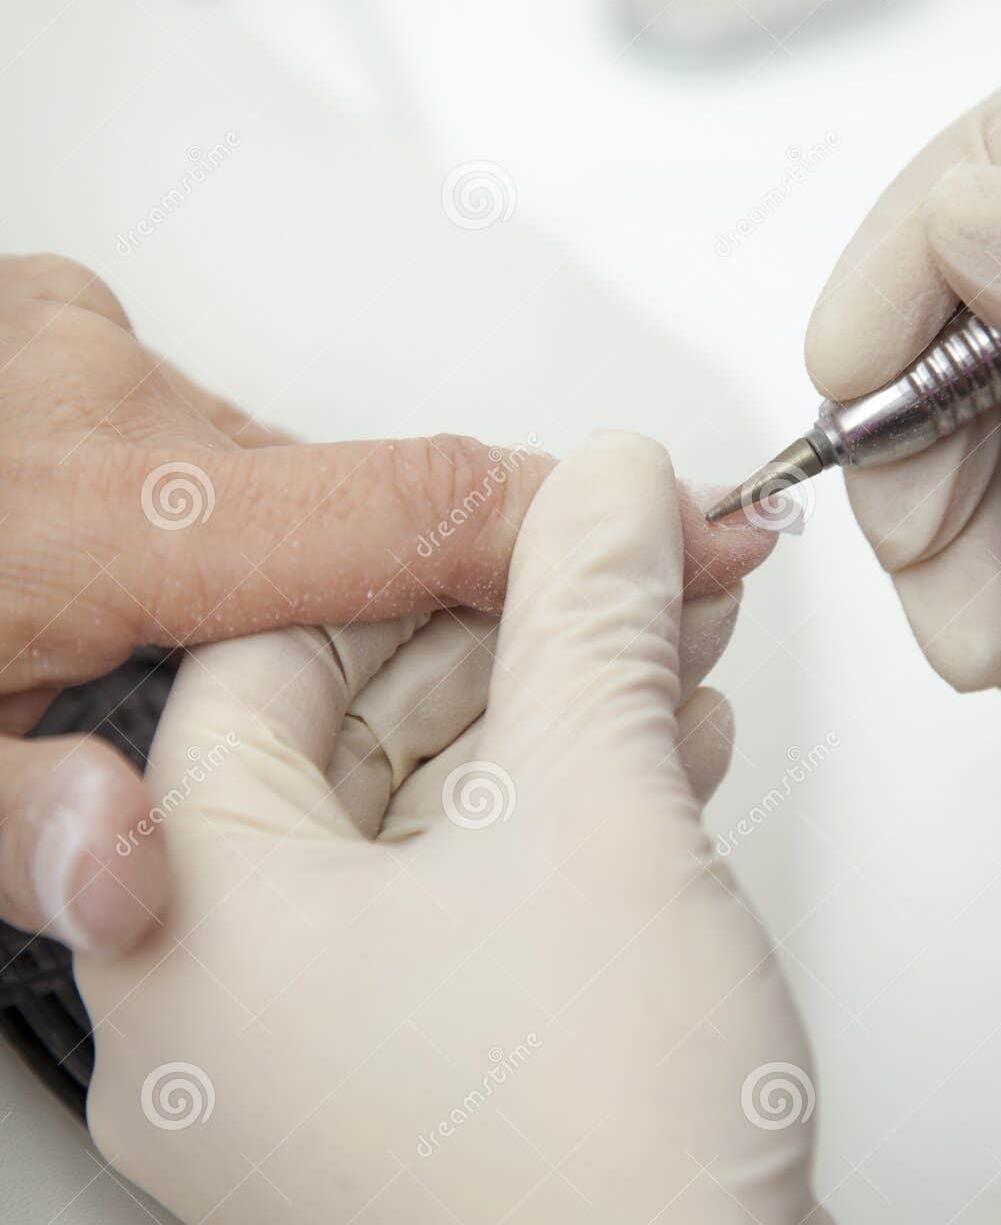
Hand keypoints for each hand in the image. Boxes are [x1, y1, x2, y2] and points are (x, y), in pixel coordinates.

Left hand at [0, 255, 770, 952]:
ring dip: (298, 586)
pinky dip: (228, 530)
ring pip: (275, 491)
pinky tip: (156, 597)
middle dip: (417, 617)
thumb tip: (130, 876)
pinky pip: (205, 453)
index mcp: (112, 508)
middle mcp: (117, 407)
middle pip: (356, 517)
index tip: (710, 528)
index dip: (584, 527)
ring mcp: (84, 359)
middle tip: (439, 719)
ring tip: (230, 676)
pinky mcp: (62, 348)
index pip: (413, 508)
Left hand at [75, 432, 886, 1224]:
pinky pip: (463, 927)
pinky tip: (666, 771)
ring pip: (425, 840)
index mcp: (187, 925)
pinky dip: (560, 840)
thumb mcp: (599, 805)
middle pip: (353, 748)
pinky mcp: (408, 1121)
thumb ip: (595, 608)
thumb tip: (615, 486)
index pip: (269, 661)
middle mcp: (214, 1016)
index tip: (542, 513)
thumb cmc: (598, 1169)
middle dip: (520, 645)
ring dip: (560, 734)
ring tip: (671, 660)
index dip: (425, 563)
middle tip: (628, 575)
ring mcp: (309, 1084)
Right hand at [806, 58, 1000, 865]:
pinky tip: (989, 636)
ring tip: (977, 626)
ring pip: (917, 383)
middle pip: (956, 261)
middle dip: (914, 406)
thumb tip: (971, 217)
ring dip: (915, 514)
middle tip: (919, 527)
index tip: (862, 355)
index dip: (934, 225)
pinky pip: (921, 485)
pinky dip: (927, 569)